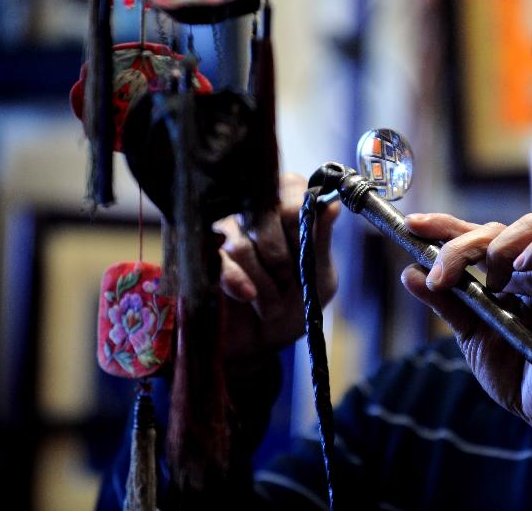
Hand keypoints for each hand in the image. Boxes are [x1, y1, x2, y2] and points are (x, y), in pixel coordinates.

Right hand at [214, 173, 339, 372]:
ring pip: (242, 244)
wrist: (260, 344)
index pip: (290, 186)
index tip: (303, 247)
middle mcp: (251, 210)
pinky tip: (249, 297)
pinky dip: (239, 284)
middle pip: (265, 212)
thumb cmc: (293, 305)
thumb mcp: (318, 277)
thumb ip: (321, 241)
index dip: (297, 218)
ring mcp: (221, 231)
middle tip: (287, 278)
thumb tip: (332, 205)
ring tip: (271, 301)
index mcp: (286, 206)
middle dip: (282, 256)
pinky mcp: (199, 255)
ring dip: (264, 281)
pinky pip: (219, 263)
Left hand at [400, 213, 531, 446]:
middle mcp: (531, 268)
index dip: (444, 224)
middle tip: (441, 276)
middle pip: (496, 228)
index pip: (475, 234)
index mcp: (505, 274)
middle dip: (461, 245)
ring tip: (490, 285)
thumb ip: (445, 302)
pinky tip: (517, 268)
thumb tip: (409, 272)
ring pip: (531, 226)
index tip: (412, 224)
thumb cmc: (513, 371)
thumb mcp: (470, 333)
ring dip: (498, 246)